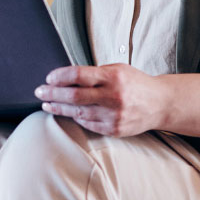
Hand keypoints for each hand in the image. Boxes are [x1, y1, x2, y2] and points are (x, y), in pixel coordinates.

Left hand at [34, 64, 166, 136]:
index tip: (49, 78)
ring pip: (78, 112)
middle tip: (40, 91)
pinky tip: (67, 112)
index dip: (60, 77)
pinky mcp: (114, 129)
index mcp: (113, 77)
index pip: (78, 75)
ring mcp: (113, 116)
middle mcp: (113, 97)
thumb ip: (95, 74)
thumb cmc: (135, 83)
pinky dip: (75, 117)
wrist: (159, 104)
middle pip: (74, 96)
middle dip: (52, 93)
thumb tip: (66, 77)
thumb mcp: (118, 69)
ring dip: (59, 108)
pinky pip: (87, 124)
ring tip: (47, 103)